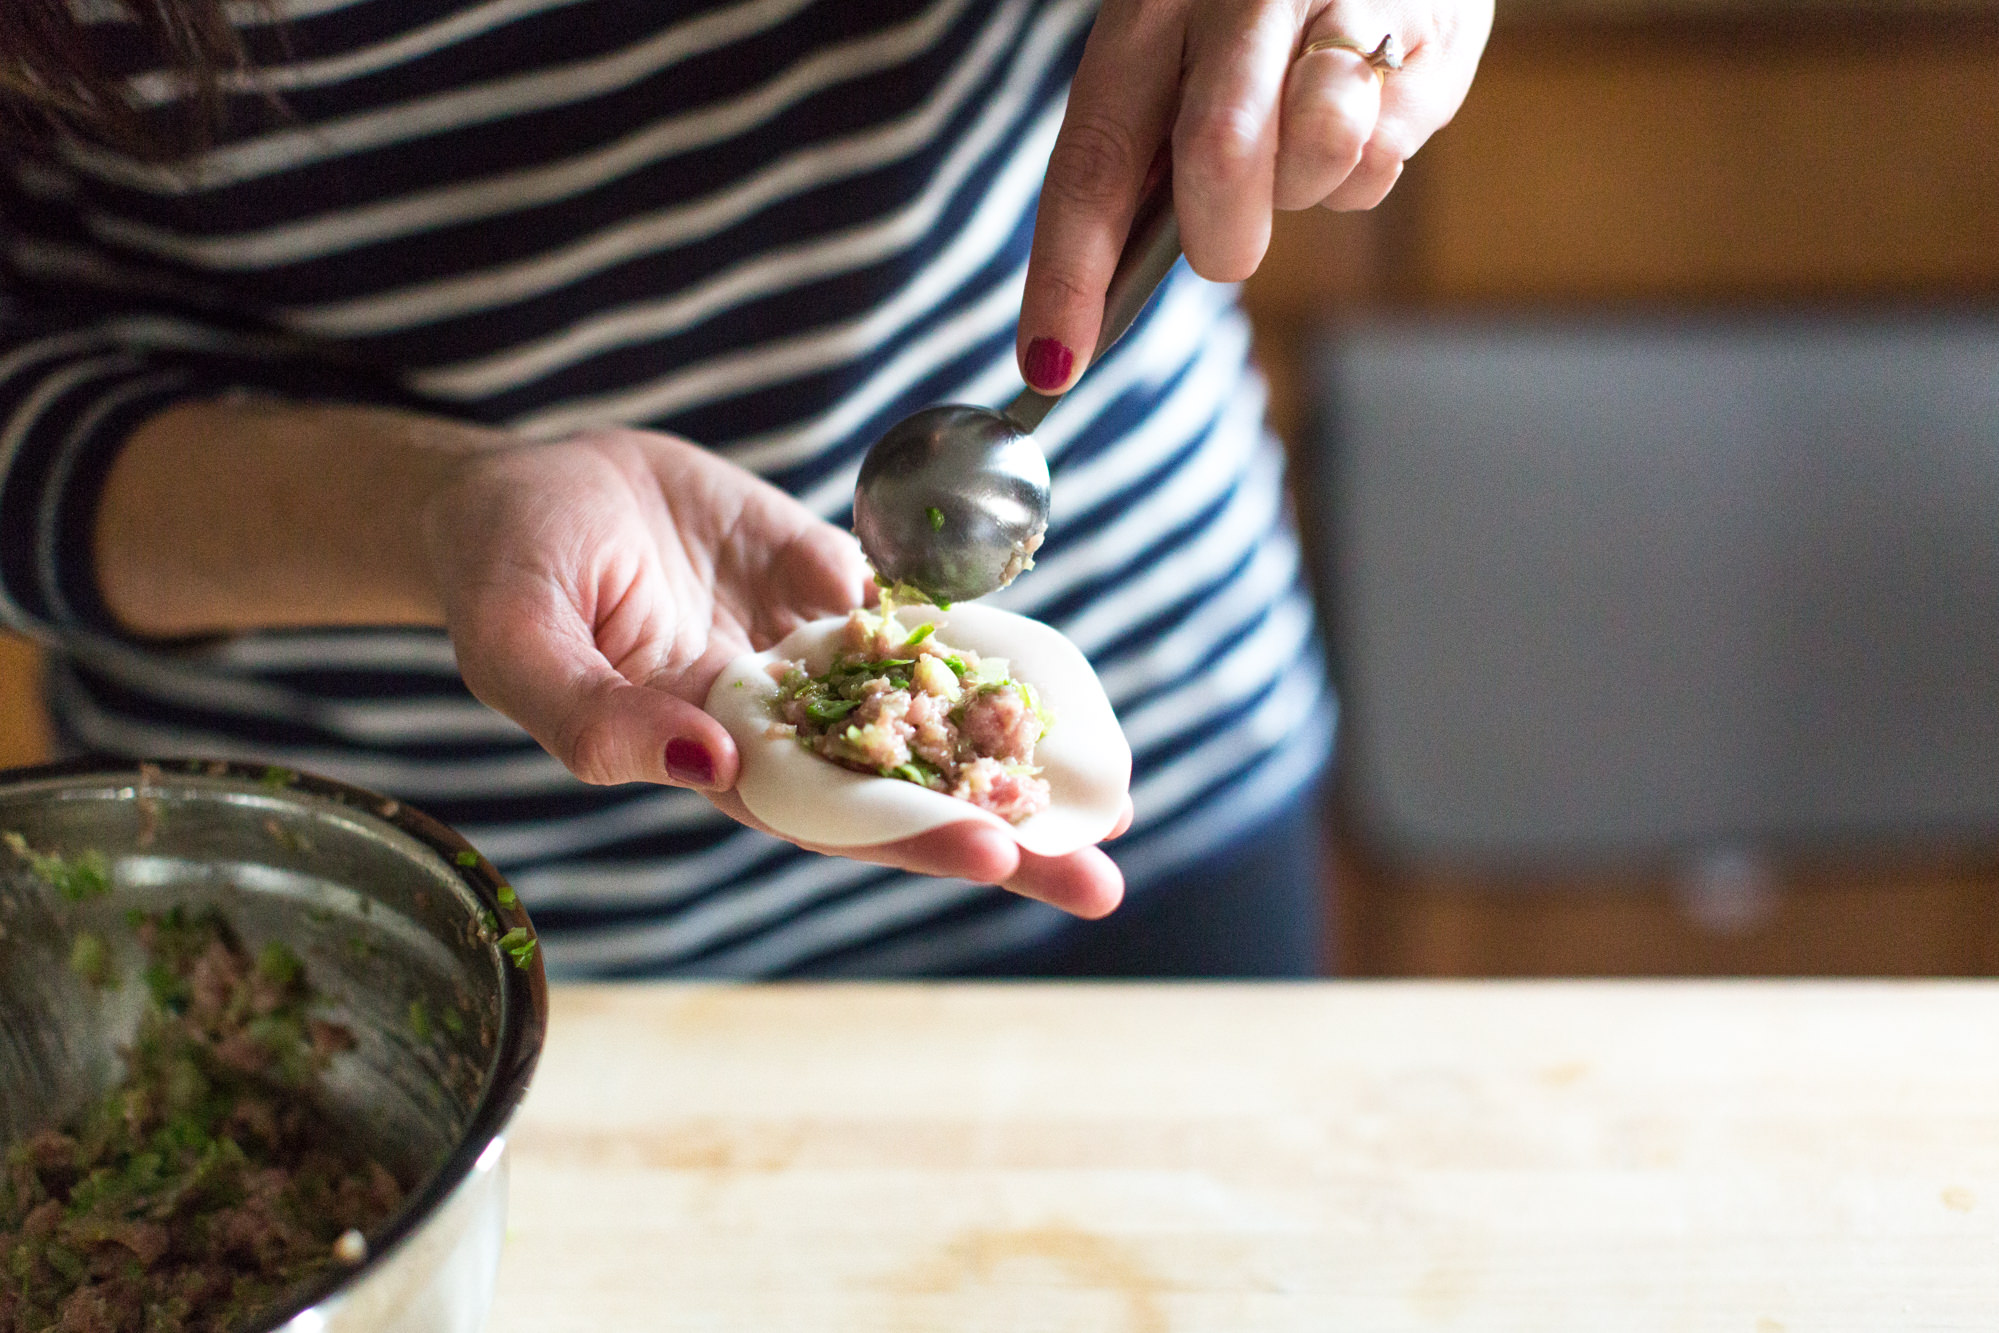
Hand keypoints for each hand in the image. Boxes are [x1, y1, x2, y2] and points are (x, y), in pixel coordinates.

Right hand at [422, 427, 1127, 916]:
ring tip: (1109, 802)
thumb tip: (702, 759)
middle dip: (997, 832)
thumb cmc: (501, 573)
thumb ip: (591, 717)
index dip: (908, 833)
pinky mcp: (830, 585)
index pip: (823, 812)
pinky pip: (915, 620)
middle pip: (899, 787)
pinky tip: (1056, 687)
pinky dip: (982, 650)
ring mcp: (812, 653)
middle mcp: (776, 720)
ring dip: (1009, 756)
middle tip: (1098, 875)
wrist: (532, 486)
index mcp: (707, 753)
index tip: (996, 852)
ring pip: (924, 714)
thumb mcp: (517, 643)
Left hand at [1017, 0, 1491, 390]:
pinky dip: (1375, 155)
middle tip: (1231, 238)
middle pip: (1218, 158)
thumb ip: (1149, 149)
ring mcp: (1341, 7)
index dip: (1069, 273)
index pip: (1092, 160)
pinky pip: (1390, 151)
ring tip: (1313, 131)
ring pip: (1323, 155)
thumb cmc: (1263, 6)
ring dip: (1313, 186)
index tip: (1052, 363)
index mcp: (1151, 10)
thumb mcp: (1184, 45)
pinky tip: (1372, 101)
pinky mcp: (1430, 34)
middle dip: (1225, 235)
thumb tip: (1109, 289)